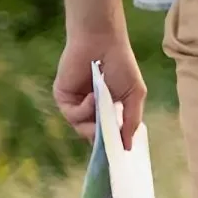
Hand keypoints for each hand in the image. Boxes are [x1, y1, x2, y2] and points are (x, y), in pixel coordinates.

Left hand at [54, 32, 145, 151]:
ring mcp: (76, 105)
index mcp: (108, 108)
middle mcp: (91, 109)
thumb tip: (128, 146)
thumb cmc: (122, 64)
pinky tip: (93, 96)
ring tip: (103, 106)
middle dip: (102, 139)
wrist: (102, 42)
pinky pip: (72, 115)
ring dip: (93, 122)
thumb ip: (132, 121)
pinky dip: (84, 110)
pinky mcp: (63, 99)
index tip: (118, 156)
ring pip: (82, 128)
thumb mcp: (134, 94)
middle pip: (93, 135)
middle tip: (109, 140)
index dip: (112, 144)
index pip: (108, 133)